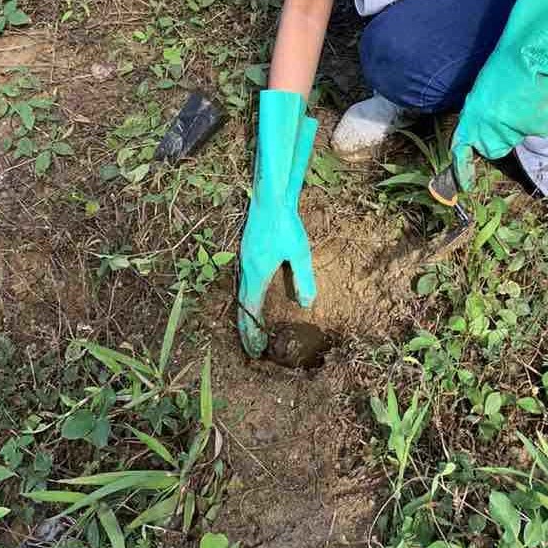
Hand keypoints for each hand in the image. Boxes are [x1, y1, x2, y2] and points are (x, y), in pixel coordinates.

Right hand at [237, 93, 317, 356]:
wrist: (270, 197)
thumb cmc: (285, 225)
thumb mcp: (299, 252)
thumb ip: (302, 278)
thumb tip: (305, 304)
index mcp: (256, 274)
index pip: (250, 310)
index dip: (252, 332)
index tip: (256, 351)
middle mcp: (246, 269)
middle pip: (242, 305)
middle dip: (247, 328)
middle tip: (253, 349)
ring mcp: (245, 260)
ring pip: (242, 293)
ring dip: (246, 313)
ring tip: (253, 329)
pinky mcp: (248, 252)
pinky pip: (244, 282)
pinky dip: (247, 298)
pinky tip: (256, 298)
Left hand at [450, 56, 547, 191]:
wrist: (525, 58)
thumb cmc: (501, 72)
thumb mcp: (480, 95)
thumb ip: (479, 119)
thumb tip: (483, 136)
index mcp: (472, 120)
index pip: (461, 150)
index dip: (462, 170)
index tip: (465, 185)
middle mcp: (489, 130)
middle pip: (494, 149)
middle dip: (499, 138)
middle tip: (506, 113)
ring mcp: (512, 131)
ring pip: (516, 138)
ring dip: (519, 125)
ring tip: (520, 100)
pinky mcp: (534, 128)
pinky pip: (536, 129)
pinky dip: (536, 118)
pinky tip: (533, 100)